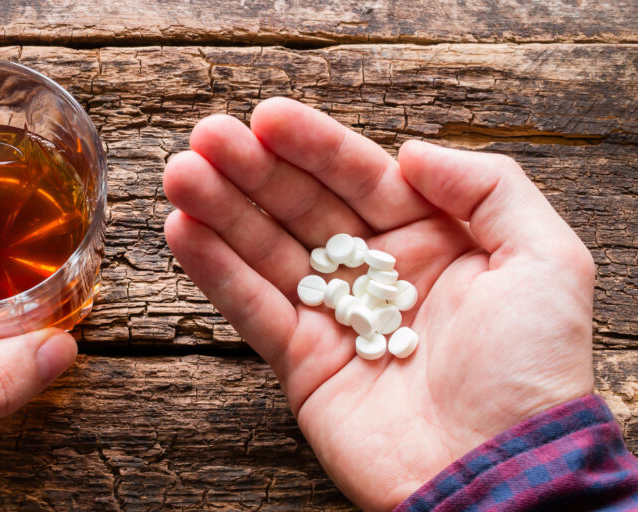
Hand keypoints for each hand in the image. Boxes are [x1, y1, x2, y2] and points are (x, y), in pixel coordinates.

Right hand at [163, 97, 593, 509]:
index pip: (361, 178)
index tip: (267, 116)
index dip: (313, 146)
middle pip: (303, 208)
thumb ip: (488, 188)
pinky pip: (252, 308)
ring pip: (267, 251)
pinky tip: (183, 230)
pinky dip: (215, 271)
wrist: (500, 472)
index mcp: (432, 241)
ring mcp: (335, 318)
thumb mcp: (546, 260)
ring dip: (221, 210)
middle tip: (205, 137)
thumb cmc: (532, 371)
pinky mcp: (302, 363)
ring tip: (180, 172)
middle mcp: (377, 274)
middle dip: (252, 170)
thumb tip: (411, 152)